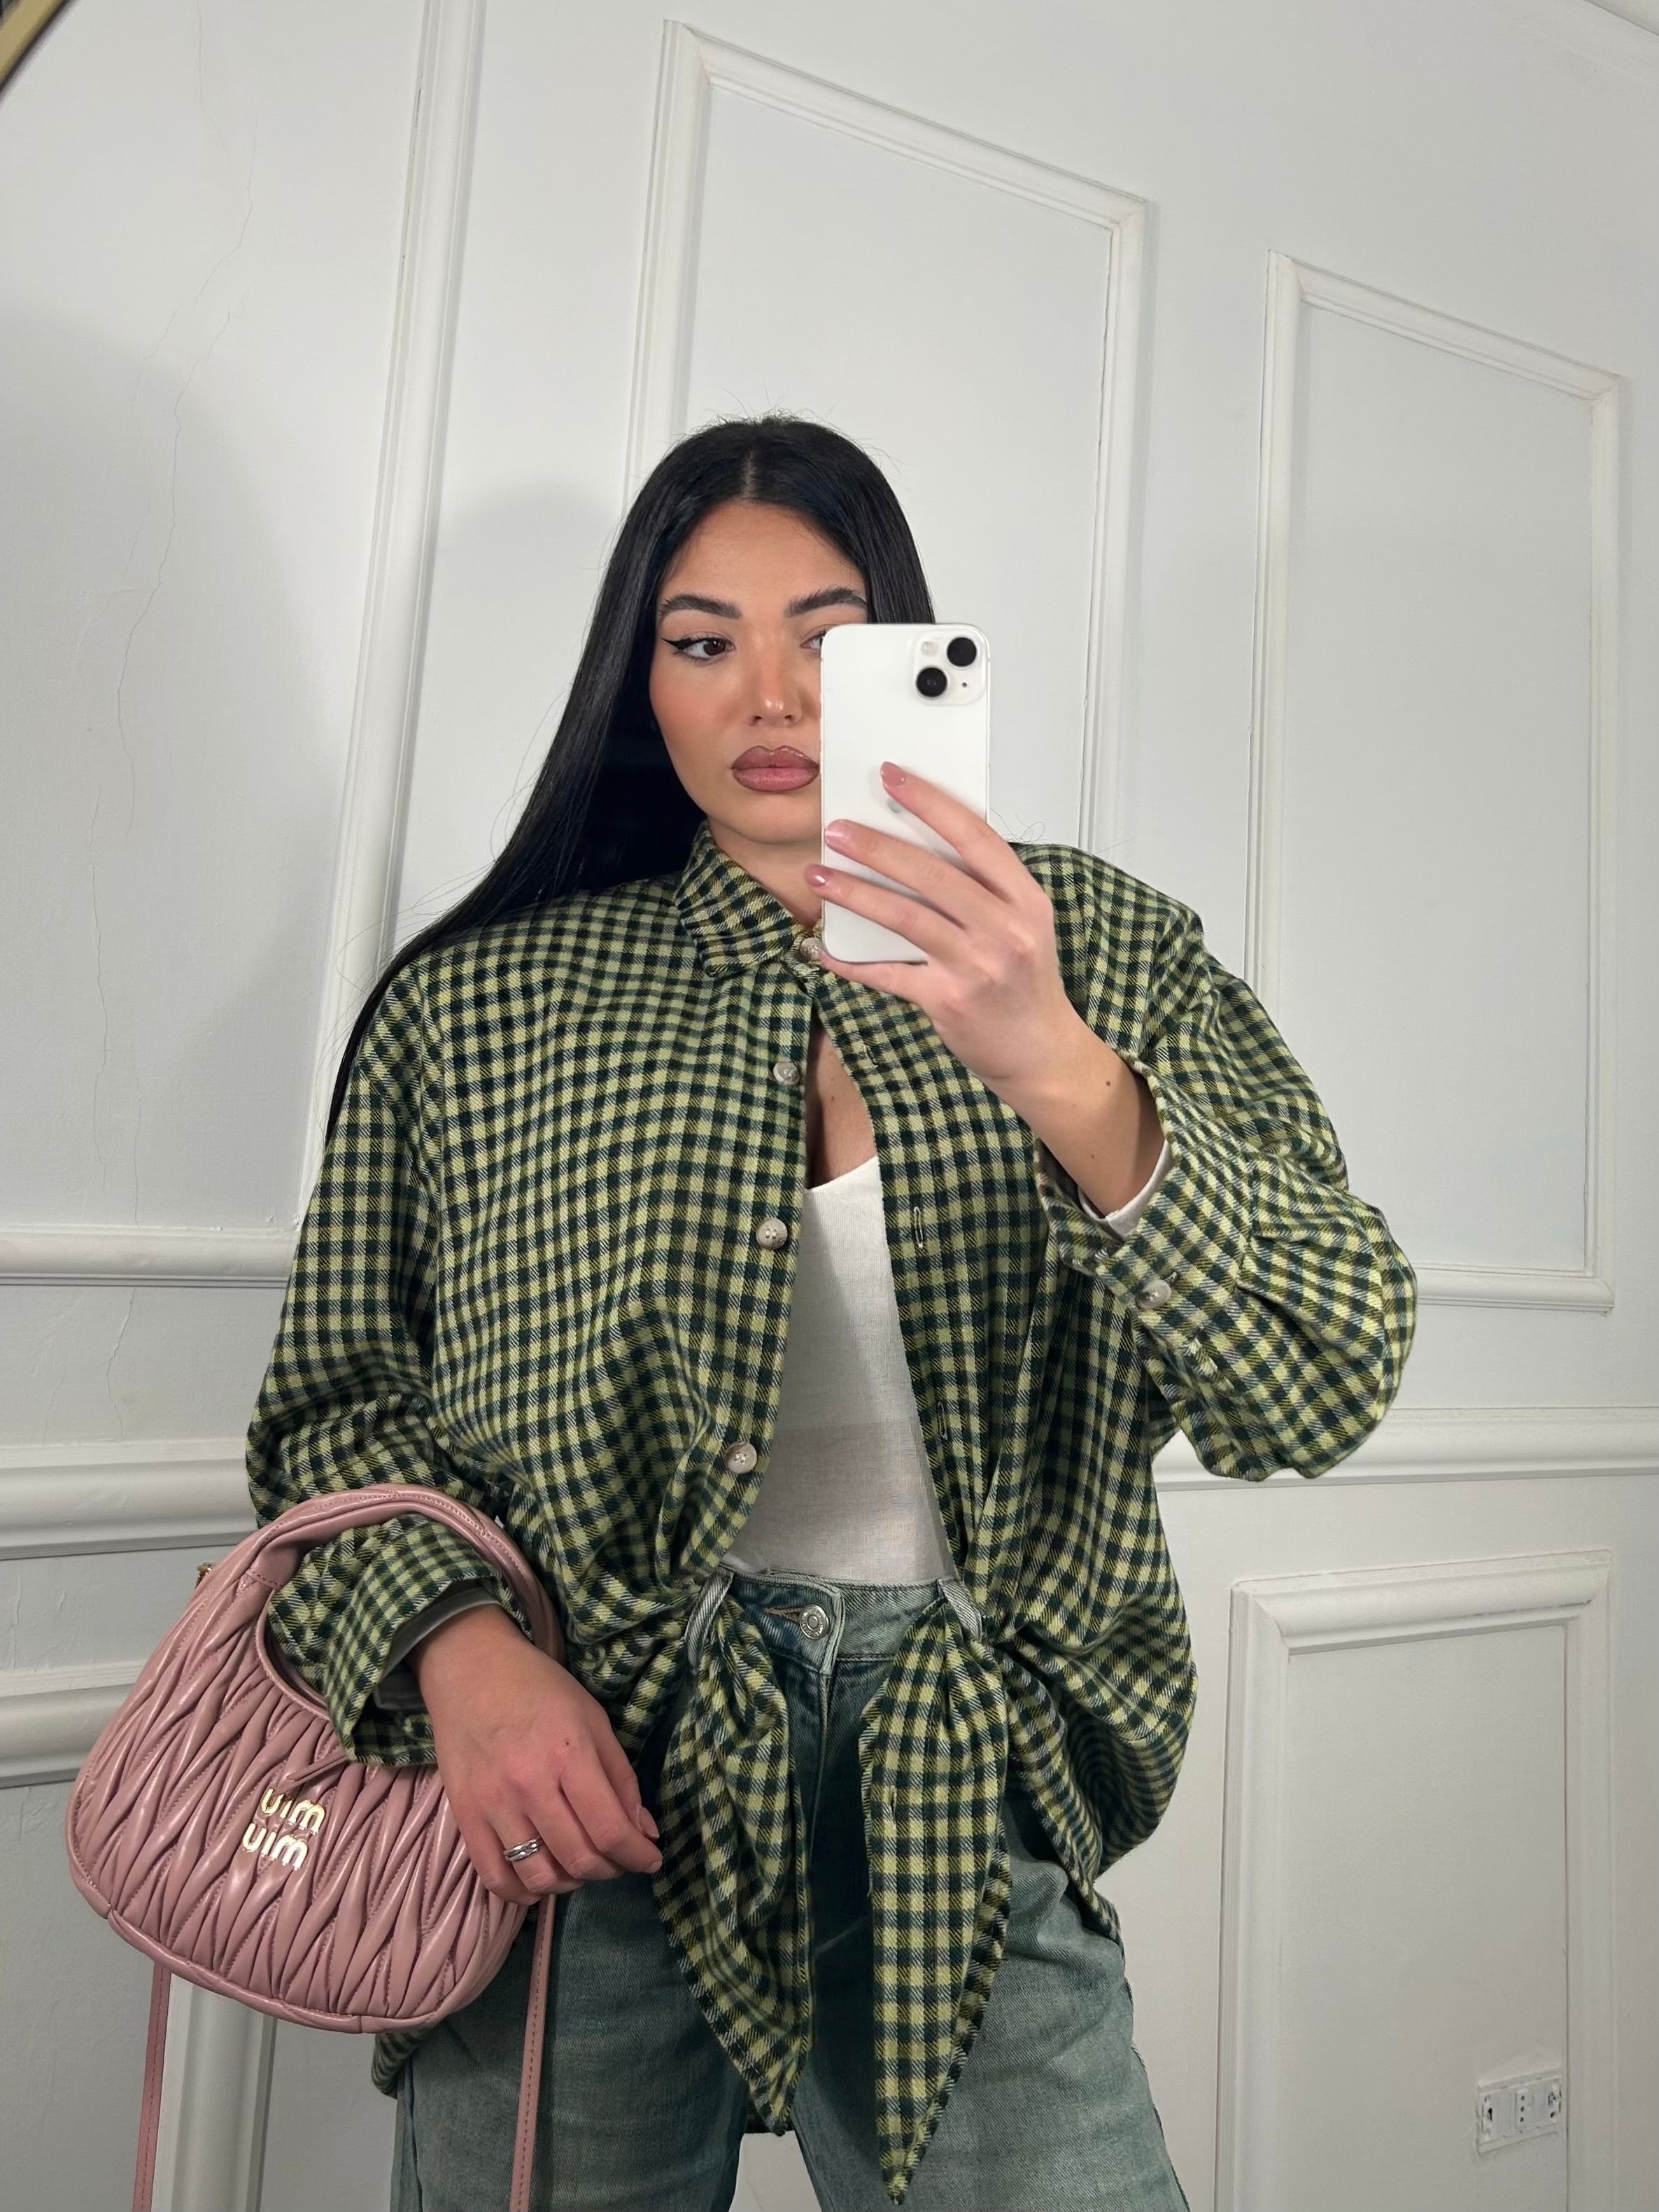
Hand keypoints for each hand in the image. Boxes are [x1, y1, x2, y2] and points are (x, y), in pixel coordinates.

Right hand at [411, 1605, 662, 1905]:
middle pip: (579, 1858)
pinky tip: (540, 1880)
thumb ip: (621, 1778)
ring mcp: (492, 1803)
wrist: (470, 1668)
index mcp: (569, 1754)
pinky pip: (494, 1877)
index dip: (637, 1856)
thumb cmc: (540, 1689)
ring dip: (569, 1884)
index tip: (650, 1860)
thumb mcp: (593, 1719)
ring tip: (580, 1867)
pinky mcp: (463, 1815)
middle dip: (609, 1870)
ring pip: (539, 1875)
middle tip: (617, 1860)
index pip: (610, 1829)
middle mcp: (530, 1784)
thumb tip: (644, 1833)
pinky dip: (522, 1892)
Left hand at [805, 763, 1090, 1107]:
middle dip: (877, 846)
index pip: (975, 837)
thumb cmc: (1026, 984)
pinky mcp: (948, 1001)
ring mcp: (976, 966)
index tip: (892, 777)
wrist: (1041, 1053)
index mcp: (1025, 900)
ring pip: (905, 917)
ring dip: (855, 893)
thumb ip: (983, 888)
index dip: (930, 802)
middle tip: (837, 830)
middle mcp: (1004, 929)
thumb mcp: (1024, 925)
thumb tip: (917, 845)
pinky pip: (889, 973)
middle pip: (931, 874)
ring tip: (819, 875)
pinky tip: (826, 949)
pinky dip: (853, 961)